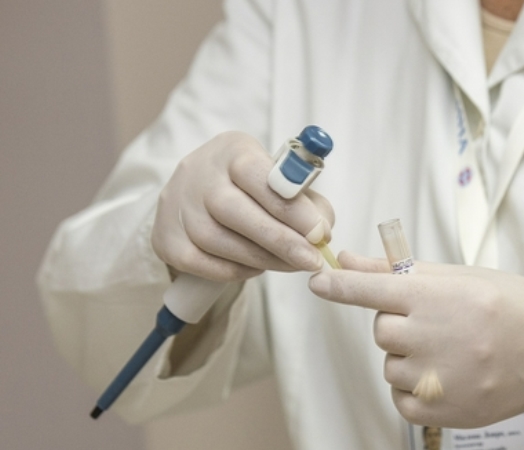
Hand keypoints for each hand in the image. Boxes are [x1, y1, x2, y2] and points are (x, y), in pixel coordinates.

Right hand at [152, 131, 333, 281]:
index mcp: (232, 150)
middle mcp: (198, 173)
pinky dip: (234, 270)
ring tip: (291, 265)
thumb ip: (309, 203)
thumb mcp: (282, 180)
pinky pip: (200, 262)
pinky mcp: (165, 237)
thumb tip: (322, 232)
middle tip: (311, 260)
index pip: (260, 176)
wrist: (199, 191)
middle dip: (280, 240)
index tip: (320, 233)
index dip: (293, 208)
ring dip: (261, 259)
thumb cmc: (254, 188)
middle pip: (234, 210)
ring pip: (216, 240)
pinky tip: (256, 268)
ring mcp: (176, 205)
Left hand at [309, 252, 523, 427]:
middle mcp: (433, 336)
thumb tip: (349, 260)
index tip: (318, 281)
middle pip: (382, 330)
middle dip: (401, 324)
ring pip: (391, 365)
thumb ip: (399, 272)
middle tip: (439, 322)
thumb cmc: (513, 306)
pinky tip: (447, 376)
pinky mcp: (443, 411)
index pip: (371, 290)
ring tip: (453, 351)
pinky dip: (415, 389)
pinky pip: (401, 399)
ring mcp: (438, 378)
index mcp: (436, 297)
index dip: (339, 285)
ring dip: (410, 358)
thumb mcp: (461, 277)